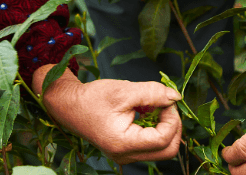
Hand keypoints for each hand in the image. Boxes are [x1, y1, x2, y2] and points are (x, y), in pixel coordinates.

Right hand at [32, 66, 182, 164]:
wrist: (70, 106)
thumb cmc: (93, 98)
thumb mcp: (124, 90)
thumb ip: (152, 93)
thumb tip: (175, 97)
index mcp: (123, 143)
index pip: (163, 139)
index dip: (172, 118)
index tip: (167, 99)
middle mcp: (125, 156)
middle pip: (167, 150)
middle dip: (173, 125)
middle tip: (166, 104)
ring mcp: (126, 156)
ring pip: (162, 149)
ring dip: (165, 126)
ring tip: (152, 105)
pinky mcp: (127, 150)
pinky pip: (151, 145)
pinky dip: (156, 127)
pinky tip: (146, 110)